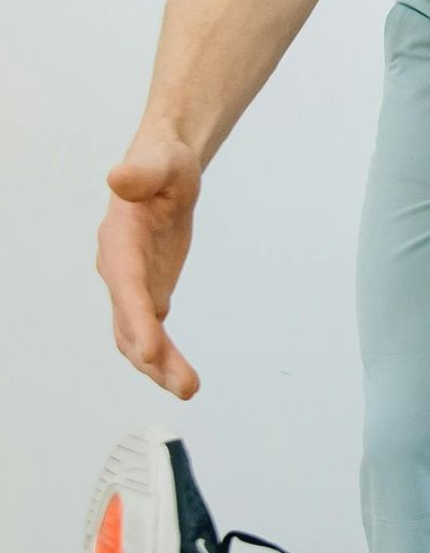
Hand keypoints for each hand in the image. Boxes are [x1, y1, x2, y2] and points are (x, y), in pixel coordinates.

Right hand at [98, 136, 203, 398]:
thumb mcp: (161, 163)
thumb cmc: (164, 164)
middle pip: (129, 321)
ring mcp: (131, 284)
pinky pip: (151, 331)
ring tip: (189, 388)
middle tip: (186, 385)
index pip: (127, 286)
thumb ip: (142, 173)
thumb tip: (117, 177)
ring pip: (136, 334)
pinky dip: (163, 355)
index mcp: (120, 240)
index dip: (136, 318)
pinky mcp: (147, 291)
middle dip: (152, 355)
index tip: (149, 351)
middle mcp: (119, 269)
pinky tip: (181, 376)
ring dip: (158, 365)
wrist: (163, 171)